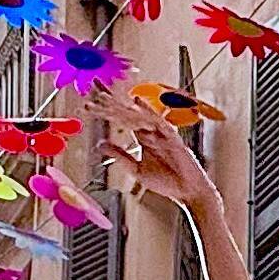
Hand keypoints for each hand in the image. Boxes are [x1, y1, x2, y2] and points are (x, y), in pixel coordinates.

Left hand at [89, 88, 210, 205]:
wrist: (188, 192)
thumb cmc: (167, 182)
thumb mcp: (136, 169)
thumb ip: (120, 155)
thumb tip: (100, 144)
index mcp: (143, 138)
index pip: (122, 120)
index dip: (107, 110)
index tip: (91, 101)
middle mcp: (151, 132)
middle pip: (128, 113)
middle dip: (112, 100)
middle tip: (95, 87)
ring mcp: (162, 133)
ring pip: (139, 116)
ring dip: (123, 106)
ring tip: (107, 96)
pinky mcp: (172, 138)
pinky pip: (159, 122)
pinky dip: (148, 111)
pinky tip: (137, 102)